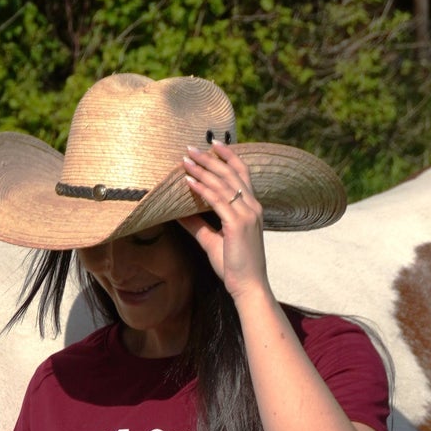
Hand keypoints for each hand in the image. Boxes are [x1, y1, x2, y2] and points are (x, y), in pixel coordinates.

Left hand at [179, 142, 271, 305]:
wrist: (249, 286)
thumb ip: (197, 225)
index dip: (228, 156)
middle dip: (210, 158)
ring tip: (185, 160)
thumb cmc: (234, 266)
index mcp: (251, 208)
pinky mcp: (238, 224)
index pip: (241, 174)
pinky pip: (217, 201)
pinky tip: (188, 181)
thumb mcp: (212, 241)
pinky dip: (202, 189)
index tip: (213, 145)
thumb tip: (178, 214)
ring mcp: (247, 214)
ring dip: (202, 169)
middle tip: (190, 148)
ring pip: (223, 184)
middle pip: (230, 173)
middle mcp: (252, 206)